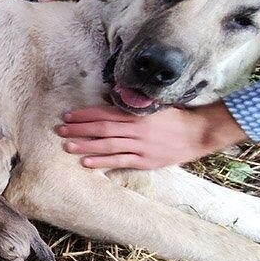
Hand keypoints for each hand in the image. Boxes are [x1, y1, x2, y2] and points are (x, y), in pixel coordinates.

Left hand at [56, 101, 248, 169]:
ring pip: (107, 145)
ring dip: (85, 146)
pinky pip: (119, 161)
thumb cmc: (173, 118)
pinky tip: (86, 163)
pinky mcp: (144, 160)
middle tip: (61, 130)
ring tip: (67, 146)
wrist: (198, 133)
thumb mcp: (153, 106)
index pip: (105, 112)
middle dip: (79, 129)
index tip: (68, 116)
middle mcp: (136, 128)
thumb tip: (111, 97)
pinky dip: (102, 162)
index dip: (84, 114)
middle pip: (101, 128)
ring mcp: (140, 145)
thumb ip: (132, 105)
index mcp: (137, 113)